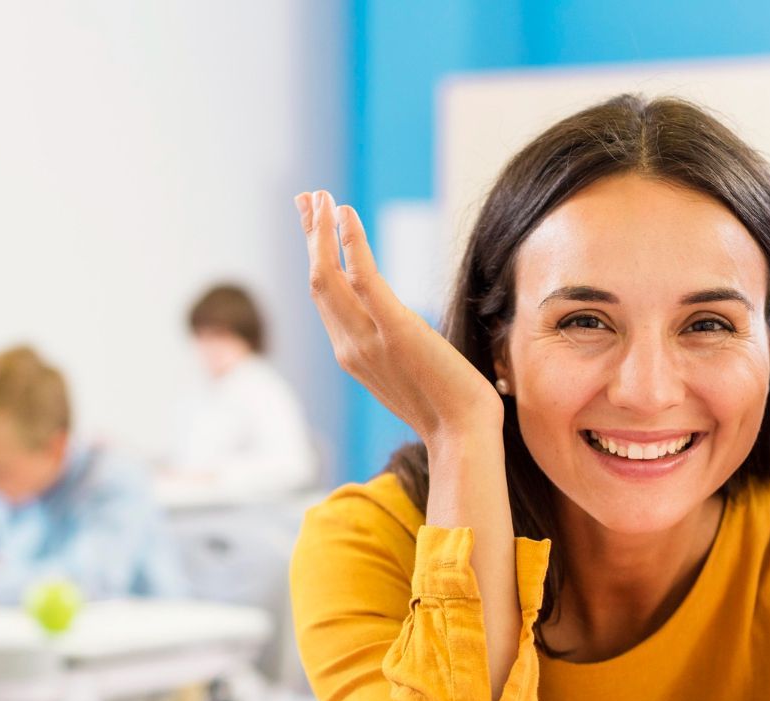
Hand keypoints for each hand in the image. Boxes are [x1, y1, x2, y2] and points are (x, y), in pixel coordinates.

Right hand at [296, 190, 501, 446]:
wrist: (463, 436)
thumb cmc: (449, 411)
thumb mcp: (410, 375)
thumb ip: (395, 349)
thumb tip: (404, 333)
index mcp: (352, 354)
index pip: (325, 297)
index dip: (318, 257)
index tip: (317, 224)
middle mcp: (349, 346)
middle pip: (317, 280)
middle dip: (310, 235)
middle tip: (307, 197)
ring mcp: (367, 340)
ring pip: (327, 276)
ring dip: (320, 231)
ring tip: (320, 196)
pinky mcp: (394, 331)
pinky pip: (363, 279)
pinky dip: (351, 243)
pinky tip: (345, 213)